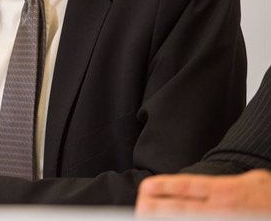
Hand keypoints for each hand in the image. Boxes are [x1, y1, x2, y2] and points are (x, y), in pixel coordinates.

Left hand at [136, 169, 270, 213]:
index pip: (188, 187)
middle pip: (183, 209)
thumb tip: (204, 187)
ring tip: (147, 216)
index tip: (146, 187)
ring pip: (189, 219)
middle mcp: (222, 208)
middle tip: (140, 208)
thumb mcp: (251, 181)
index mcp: (225, 190)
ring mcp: (225, 219)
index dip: (164, 187)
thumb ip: (223, 184)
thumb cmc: (270, 196)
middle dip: (158, 209)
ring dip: (168, 218)